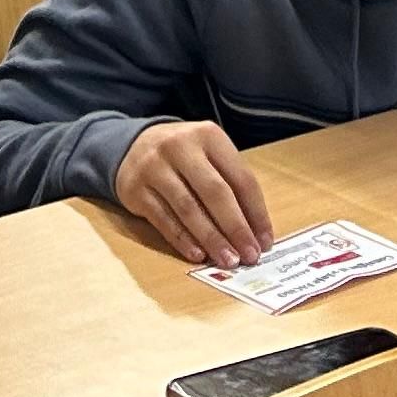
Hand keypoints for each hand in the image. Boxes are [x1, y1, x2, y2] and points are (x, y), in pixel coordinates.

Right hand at [116, 119, 271, 268]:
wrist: (132, 145)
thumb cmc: (184, 157)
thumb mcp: (209, 156)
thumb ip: (231, 185)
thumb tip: (253, 232)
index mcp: (209, 136)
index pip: (241, 178)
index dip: (256, 213)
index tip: (264, 241)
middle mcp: (180, 147)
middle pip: (215, 192)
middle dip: (235, 228)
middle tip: (249, 256)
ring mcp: (154, 167)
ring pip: (188, 208)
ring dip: (211, 238)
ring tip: (228, 260)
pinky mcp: (136, 189)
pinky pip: (163, 219)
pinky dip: (183, 240)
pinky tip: (198, 255)